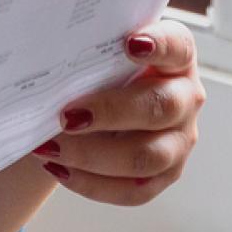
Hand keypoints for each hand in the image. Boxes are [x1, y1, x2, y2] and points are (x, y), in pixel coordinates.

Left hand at [27, 18, 203, 205]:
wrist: (99, 101)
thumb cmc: (101, 68)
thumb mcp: (101, 49)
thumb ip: (89, 41)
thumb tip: (45, 42)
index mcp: (176, 57)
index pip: (178, 46)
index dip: (158, 45)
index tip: (129, 44)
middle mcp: (185, 98)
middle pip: (161, 107)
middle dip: (110, 112)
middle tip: (67, 115)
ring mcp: (179, 140)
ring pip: (147, 156)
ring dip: (93, 155)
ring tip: (50, 147)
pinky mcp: (164, 175)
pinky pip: (133, 191)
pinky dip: (92, 183)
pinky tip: (59, 168)